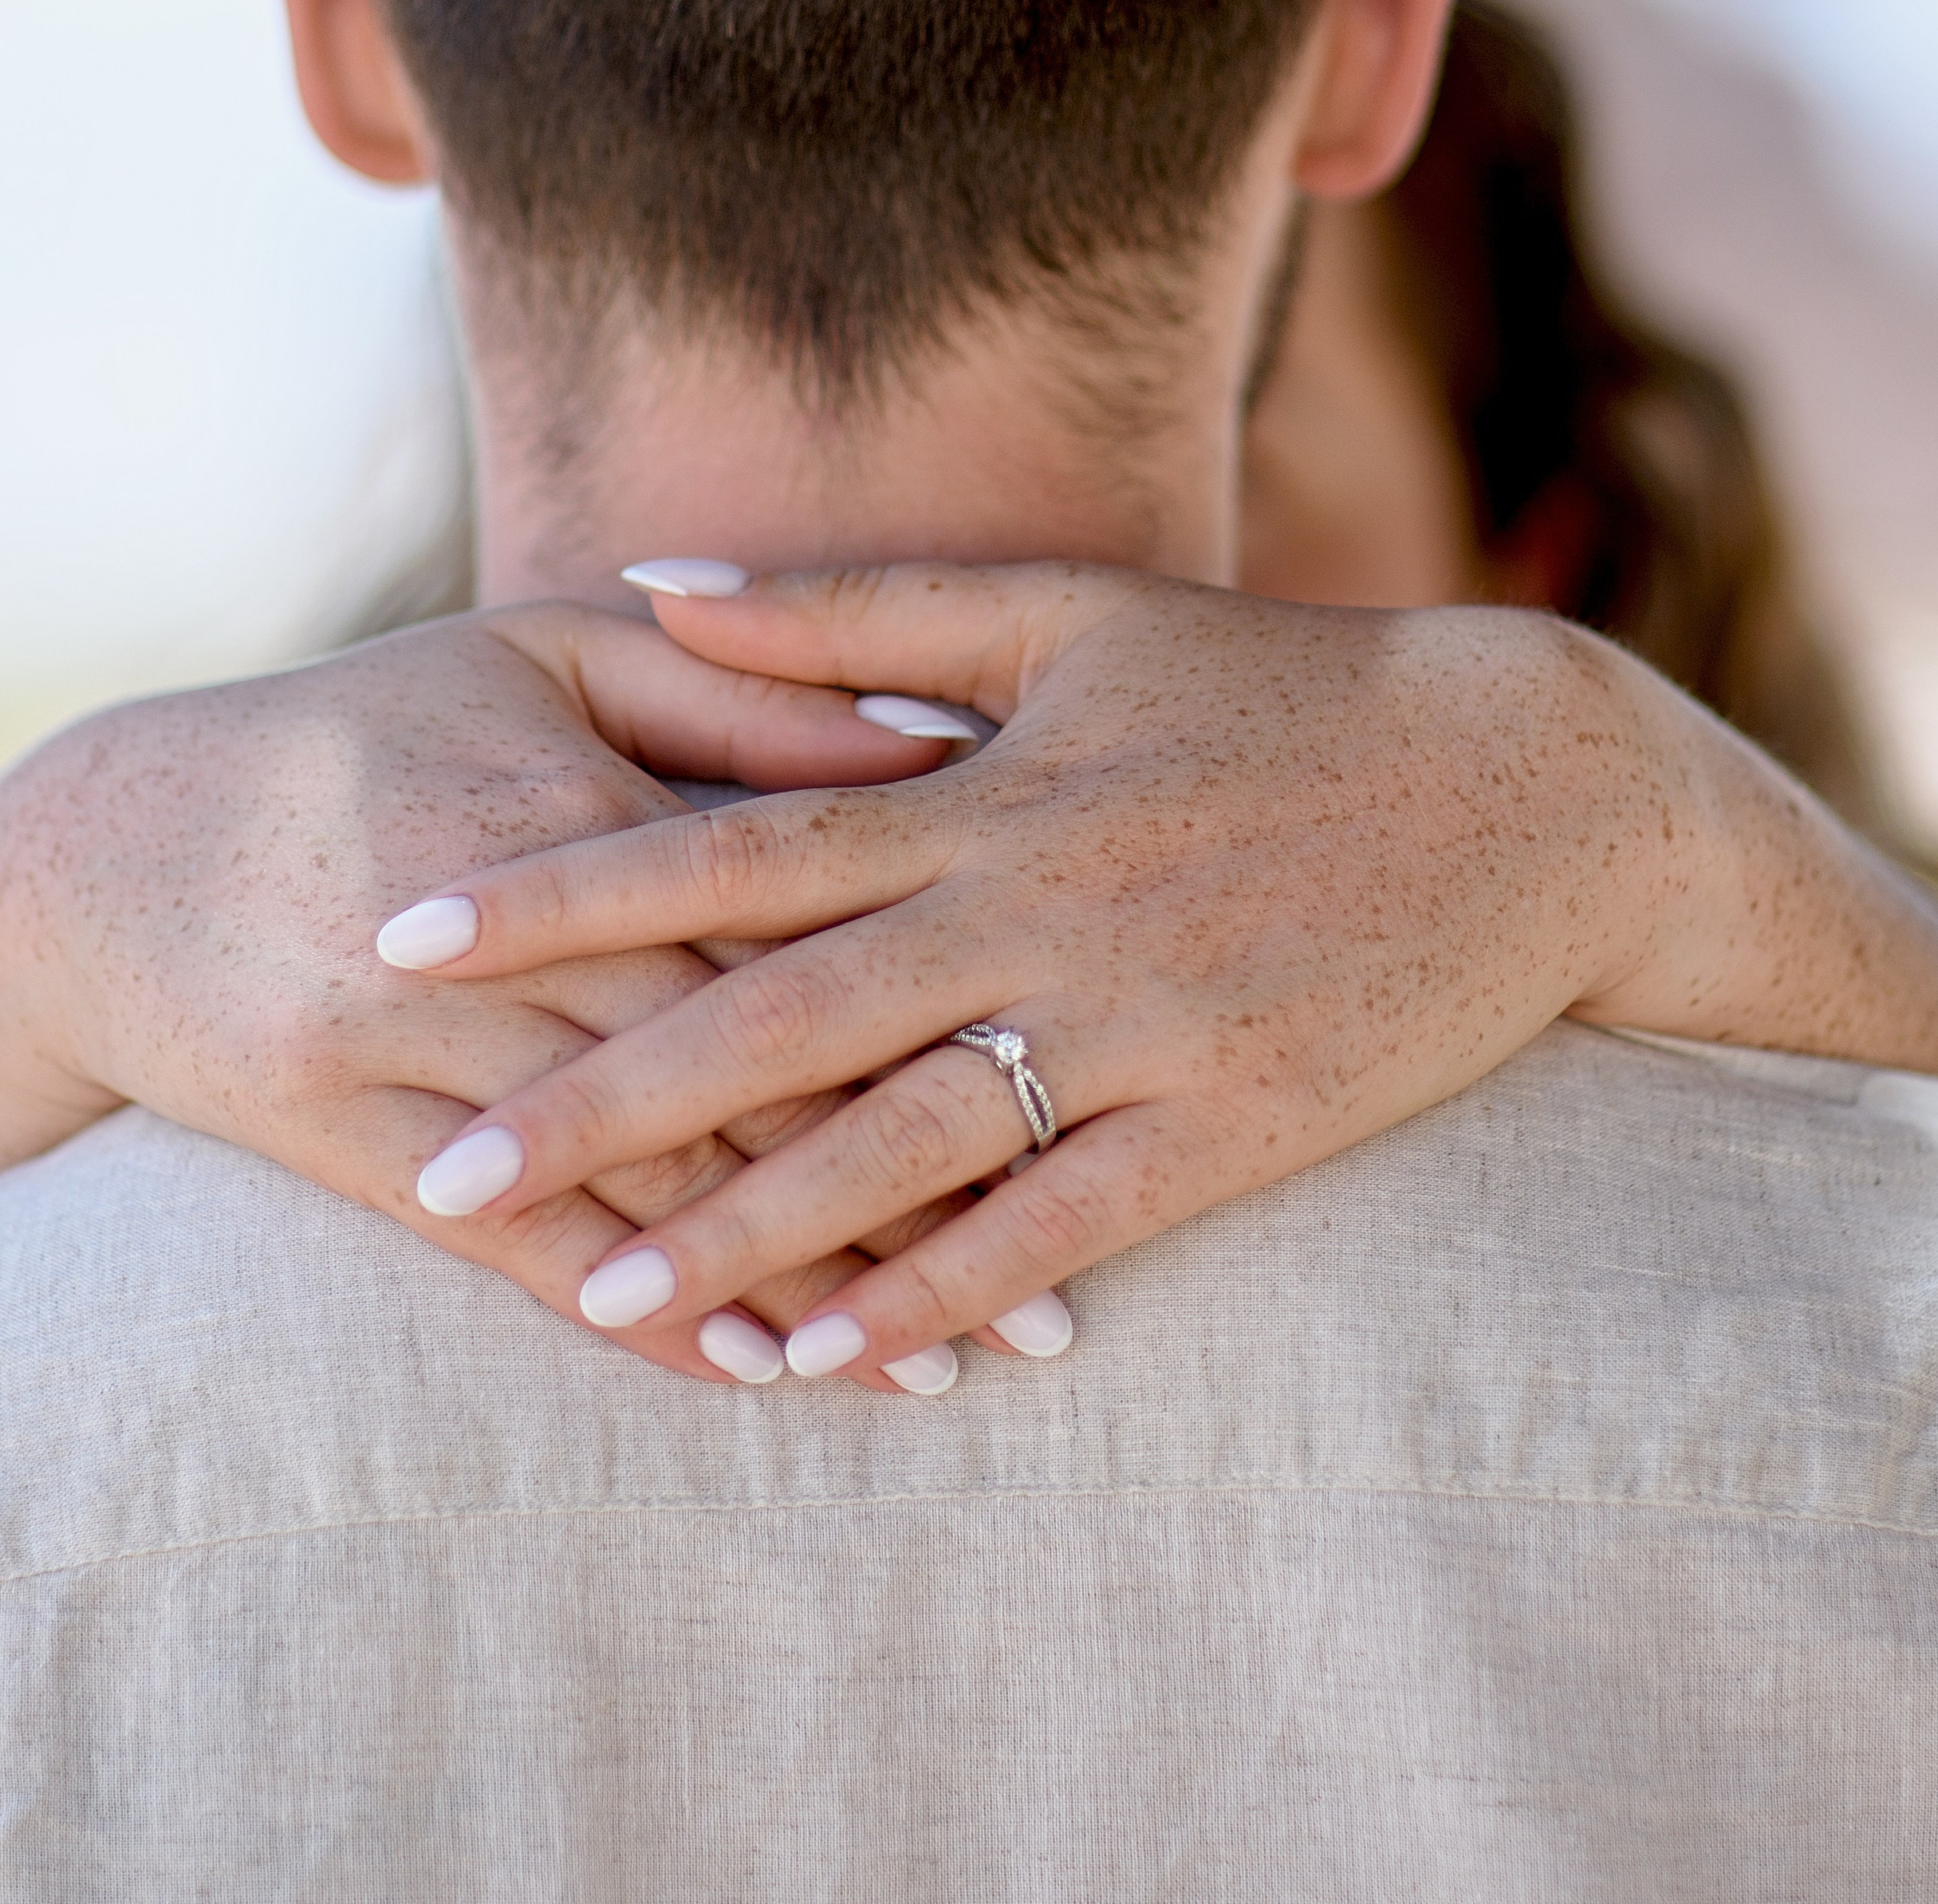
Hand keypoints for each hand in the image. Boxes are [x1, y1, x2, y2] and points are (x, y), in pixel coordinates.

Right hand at [0, 603, 969, 1386]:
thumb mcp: (553, 660)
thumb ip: (748, 694)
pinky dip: (638, 1311)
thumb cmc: (384, 722)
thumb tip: (944, 735)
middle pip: (740, 1081)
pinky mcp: (354, 1137)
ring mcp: (419, 1052)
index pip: (789, 928)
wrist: (133, 844)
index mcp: (579, 806)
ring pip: (645, 1183)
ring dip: (794, 1280)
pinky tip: (754, 1368)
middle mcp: (505, 943)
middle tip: (1050, 1305)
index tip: (1074, 1094)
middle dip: (899, 1193)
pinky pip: (517, 1251)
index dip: (932, 1018)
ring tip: (935, 1367)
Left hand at [385, 560, 1937, 1387]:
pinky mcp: (1234, 1126)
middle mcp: (1034, 910)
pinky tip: (832, 1355)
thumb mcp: (1072, 613)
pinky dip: (940, 1293)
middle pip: (778, 1016)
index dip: (562, 888)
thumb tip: (660, 583)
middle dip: (599, 1097)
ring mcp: (1136, 1027)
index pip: (730, 844)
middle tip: (443, 1170)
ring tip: (599, 1296)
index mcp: (979, 788)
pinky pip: (1060, 1229)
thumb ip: (858, 613)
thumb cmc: (1280, 691)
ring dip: (745, 1229)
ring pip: (902, 1144)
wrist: (1529, 792)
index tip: (408, 930)